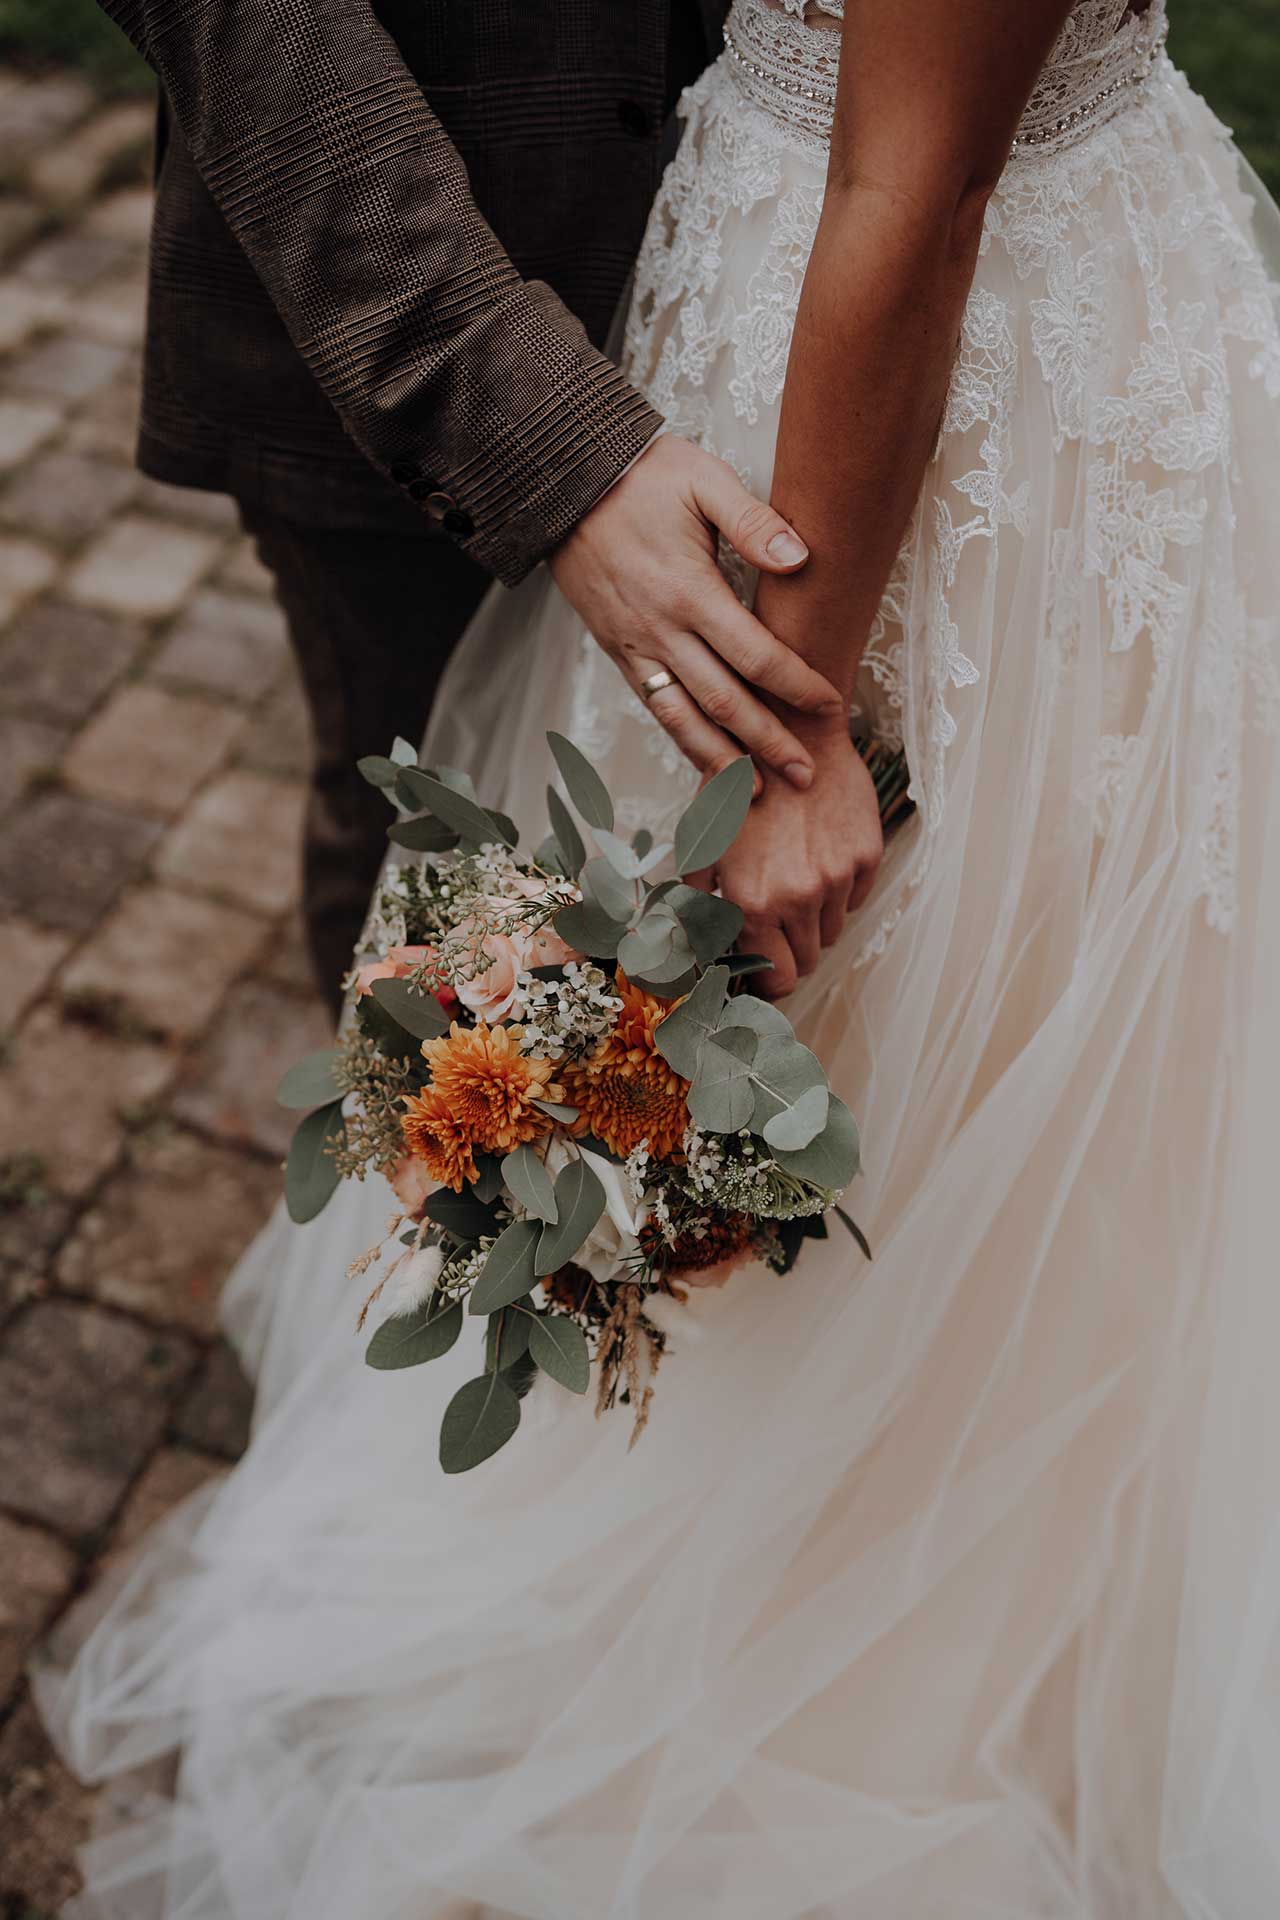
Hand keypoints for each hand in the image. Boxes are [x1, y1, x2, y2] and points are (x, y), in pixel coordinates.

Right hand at [548, 437, 843, 790]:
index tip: (831, 706)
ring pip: (684, 720)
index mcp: (690, 592)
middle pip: (724, 702)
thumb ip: (753, 521)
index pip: (755, 654)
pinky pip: (655, 709)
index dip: (796, 685)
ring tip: (759, 793)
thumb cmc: (642, 478)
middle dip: (769, 742)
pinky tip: (709, 763)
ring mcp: (636, 648)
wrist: (564, 486)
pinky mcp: (618, 653)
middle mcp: (662, 631)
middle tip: (808, 774)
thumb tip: (800, 558)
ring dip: (724, 761)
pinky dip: (684, 742)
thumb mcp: (703, 482)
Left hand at [709, 728, 882, 998]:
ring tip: (794, 878)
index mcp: (752, 903)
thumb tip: (698, 946)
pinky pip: (855, 898)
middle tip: (776, 921)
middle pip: (808, 962)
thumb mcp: (701, 844)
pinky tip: (818, 856)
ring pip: (833, 931)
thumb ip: (700, 903)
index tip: (764, 969)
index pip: (778, 981)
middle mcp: (798, 898)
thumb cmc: (736, 789)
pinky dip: (839, 890)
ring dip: (814, 919)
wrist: (789, 733)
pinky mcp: (866, 856)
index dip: (770, 981)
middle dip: (790, 950)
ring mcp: (837, 878)